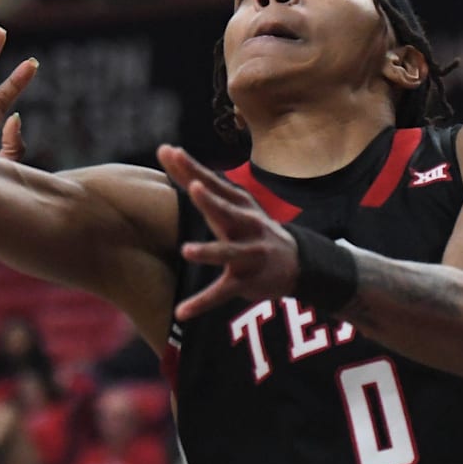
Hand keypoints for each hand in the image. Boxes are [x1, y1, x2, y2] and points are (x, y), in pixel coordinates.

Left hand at [157, 144, 298, 319]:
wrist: (296, 262)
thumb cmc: (250, 227)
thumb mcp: (230, 202)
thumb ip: (197, 180)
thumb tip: (166, 151)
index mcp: (238, 203)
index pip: (211, 183)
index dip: (191, 169)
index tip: (169, 151)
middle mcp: (246, 225)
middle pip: (225, 211)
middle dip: (210, 201)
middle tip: (194, 188)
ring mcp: (248, 253)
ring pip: (227, 253)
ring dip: (209, 251)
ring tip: (187, 251)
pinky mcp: (246, 280)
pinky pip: (221, 293)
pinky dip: (202, 303)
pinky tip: (182, 312)